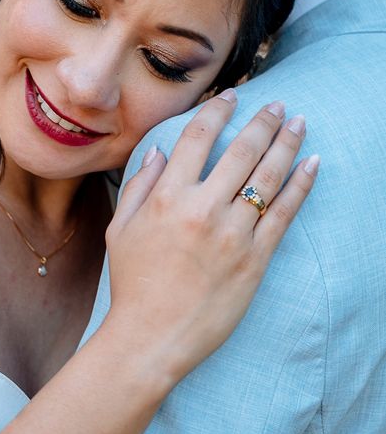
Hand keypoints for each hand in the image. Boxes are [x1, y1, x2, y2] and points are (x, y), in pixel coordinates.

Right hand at [105, 89, 318, 385]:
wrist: (152, 337)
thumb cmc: (132, 283)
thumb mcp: (121, 229)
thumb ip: (139, 185)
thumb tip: (159, 151)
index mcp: (167, 198)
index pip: (198, 138)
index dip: (218, 111)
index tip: (232, 96)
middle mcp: (203, 209)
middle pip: (242, 150)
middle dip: (263, 120)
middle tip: (278, 104)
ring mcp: (233, 234)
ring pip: (268, 176)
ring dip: (287, 143)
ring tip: (300, 123)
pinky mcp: (255, 259)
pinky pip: (283, 213)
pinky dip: (301, 184)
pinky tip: (312, 163)